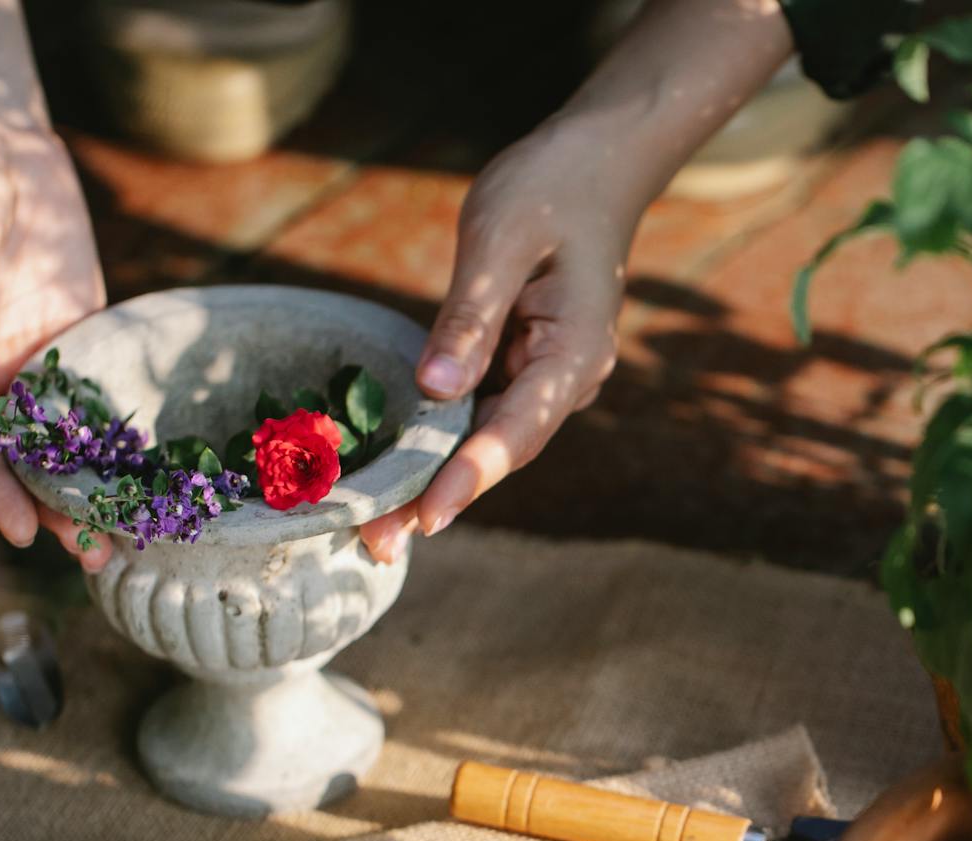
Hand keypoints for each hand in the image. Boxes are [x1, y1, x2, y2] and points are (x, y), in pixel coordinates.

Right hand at [0, 120, 111, 568]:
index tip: (20, 530)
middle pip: (10, 457)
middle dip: (47, 506)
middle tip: (90, 552)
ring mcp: (22, 367)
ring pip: (53, 444)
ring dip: (84, 488)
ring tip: (123, 538)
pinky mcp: (70, 348)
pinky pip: (90, 405)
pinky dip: (112, 442)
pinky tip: (146, 477)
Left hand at [360, 124, 631, 562]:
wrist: (597, 164)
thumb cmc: (550, 188)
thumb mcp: (500, 238)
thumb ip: (469, 317)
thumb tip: (436, 390)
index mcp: (575, 352)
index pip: (518, 428)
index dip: (470, 476)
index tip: (429, 517)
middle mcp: (569, 379)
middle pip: (501, 450)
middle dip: (440, 497)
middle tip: (376, 544)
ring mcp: (549, 378)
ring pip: (488, 440)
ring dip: (435, 480)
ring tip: (374, 529)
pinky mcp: (524, 369)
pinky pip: (479, 414)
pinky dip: (439, 443)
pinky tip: (393, 472)